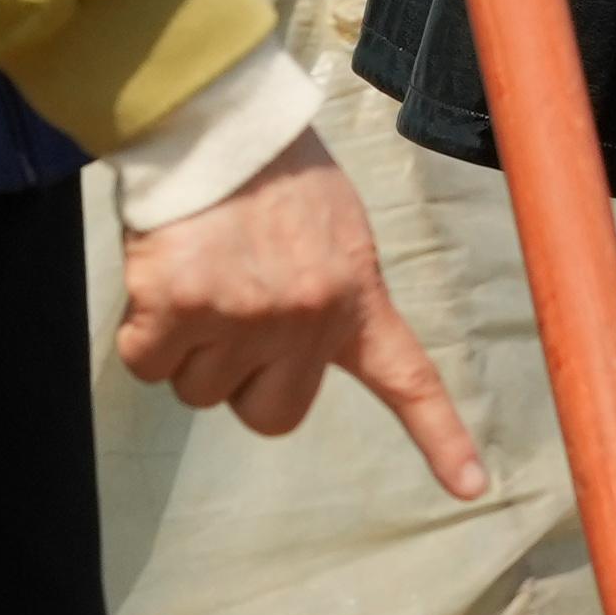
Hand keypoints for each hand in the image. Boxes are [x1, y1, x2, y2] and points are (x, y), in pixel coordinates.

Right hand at [115, 141, 491, 499]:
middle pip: (268, 416)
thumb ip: (326, 292)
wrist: (214, 126)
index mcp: (357, 298)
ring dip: (187, 346)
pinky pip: (148, 364)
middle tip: (229, 313)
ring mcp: (246, 317)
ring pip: (198, 390)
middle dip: (241, 384)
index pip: (409, 379)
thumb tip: (287, 347)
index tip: (473, 487)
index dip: (441, 438)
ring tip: (200, 271)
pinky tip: (161, 275)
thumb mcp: (334, 230)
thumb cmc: (270, 174)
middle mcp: (308, 319)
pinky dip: (143, 334)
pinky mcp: (182, 309)